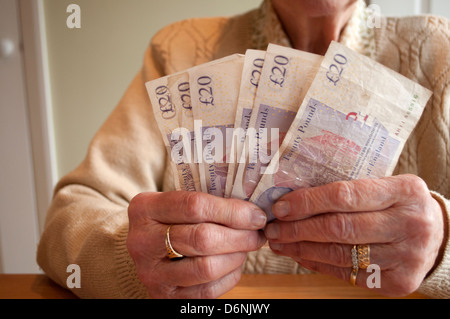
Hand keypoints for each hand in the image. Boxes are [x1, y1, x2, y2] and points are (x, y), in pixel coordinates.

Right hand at [127, 191, 266, 297]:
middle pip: (203, 239)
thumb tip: (253, 211)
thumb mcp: (176, 201)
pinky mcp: (164, 296)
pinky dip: (229, 276)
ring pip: (207, 267)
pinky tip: (234, 263)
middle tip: (257, 233)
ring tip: (245, 247)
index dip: (232, 211)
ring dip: (237, 257)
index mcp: (145, 209)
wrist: (145, 248)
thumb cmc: (170, 219)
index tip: (256, 215)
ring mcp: (151, 273)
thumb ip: (207, 201)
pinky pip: (207, 290)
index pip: (195, 206)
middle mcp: (142, 241)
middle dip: (240, 236)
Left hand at [265, 174, 444, 296]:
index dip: (308, 202)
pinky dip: (319, 264)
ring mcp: (407, 257)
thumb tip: (294, 200)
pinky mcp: (399, 282)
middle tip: (273, 229)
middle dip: (298, 229)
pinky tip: (301, 256)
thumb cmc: (400, 206)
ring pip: (340, 254)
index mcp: (405, 191)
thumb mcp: (385, 187)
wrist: (437, 236)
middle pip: (339, 227)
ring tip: (280, 243)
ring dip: (302, 249)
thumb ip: (349, 190)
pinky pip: (348, 274)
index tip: (281, 207)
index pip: (345, 195)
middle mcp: (410, 224)